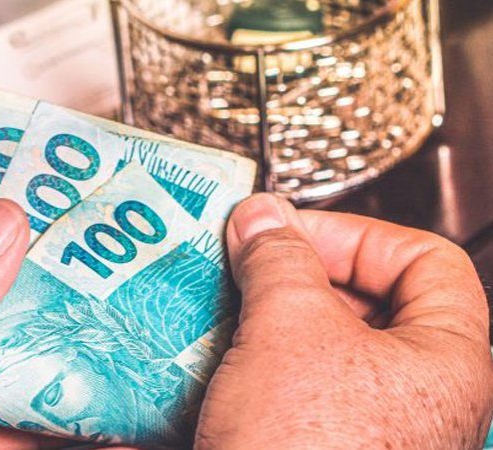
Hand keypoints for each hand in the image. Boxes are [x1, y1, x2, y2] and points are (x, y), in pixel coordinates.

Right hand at [196, 194, 492, 447]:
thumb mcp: (292, 330)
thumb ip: (280, 259)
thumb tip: (262, 217)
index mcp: (447, 361)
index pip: (425, 259)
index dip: (353, 230)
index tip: (287, 229)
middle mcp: (414, 397)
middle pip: (366, 302)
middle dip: (294, 274)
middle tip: (242, 260)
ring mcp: (363, 427)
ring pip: (316, 345)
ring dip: (262, 317)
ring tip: (216, 303)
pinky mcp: (311, 445)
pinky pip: (285, 385)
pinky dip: (247, 361)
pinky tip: (206, 354)